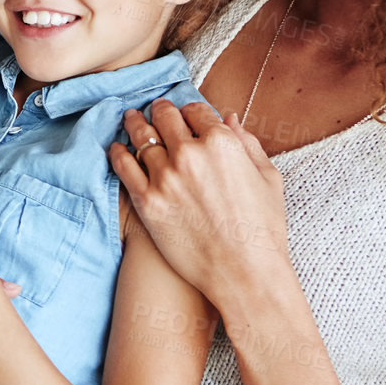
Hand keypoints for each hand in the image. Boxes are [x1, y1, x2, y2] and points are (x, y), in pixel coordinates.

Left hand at [108, 99, 291, 305]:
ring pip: (141, 136)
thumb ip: (247, 143)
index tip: (184, 114)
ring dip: (135, 123)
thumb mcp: (268, 179)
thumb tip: (228, 118)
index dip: (189, 110)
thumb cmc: (263, 230)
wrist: (245, 274)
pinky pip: (124, 166)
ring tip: (131, 118)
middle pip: (164, 117)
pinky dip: (118, 152)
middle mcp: (190, 154)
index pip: (195, 110)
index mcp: (222, 143)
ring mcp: (165, 177)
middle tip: (155, 110)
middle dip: (160, 110)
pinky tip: (118, 148)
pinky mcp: (147, 201)